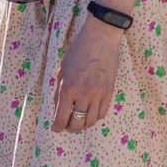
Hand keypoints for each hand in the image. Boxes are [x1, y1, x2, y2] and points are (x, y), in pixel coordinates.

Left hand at [50, 16, 123, 132]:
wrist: (100, 39)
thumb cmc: (77, 52)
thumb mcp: (61, 71)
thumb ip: (59, 92)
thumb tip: (59, 110)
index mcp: (67, 89)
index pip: (61, 119)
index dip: (57, 127)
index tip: (56, 128)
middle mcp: (83, 95)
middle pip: (77, 124)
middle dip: (70, 128)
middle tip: (67, 125)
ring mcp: (98, 95)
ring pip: (91, 121)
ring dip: (83, 124)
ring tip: (80, 120)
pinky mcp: (109, 92)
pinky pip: (102, 113)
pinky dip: (95, 117)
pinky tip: (91, 112)